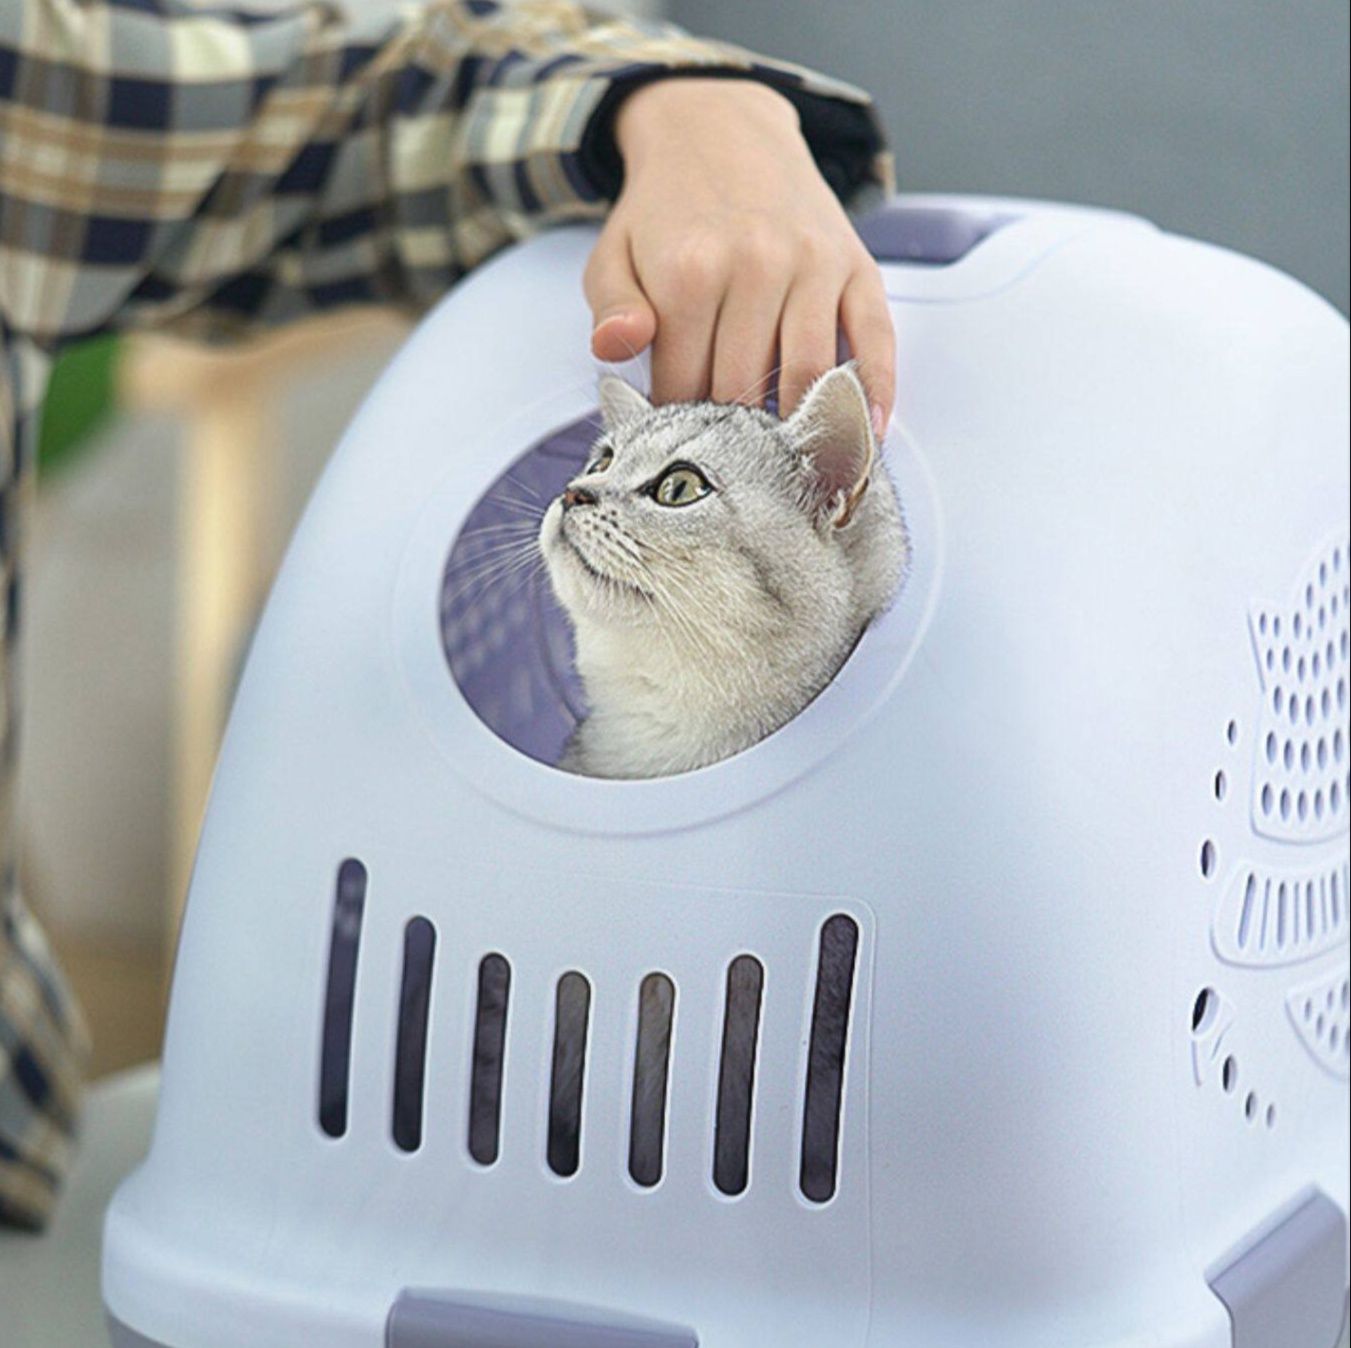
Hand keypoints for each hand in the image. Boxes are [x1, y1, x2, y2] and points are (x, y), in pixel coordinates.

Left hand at [584, 78, 893, 432]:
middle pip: (743, 389)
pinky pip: (875, 339)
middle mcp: (756, 266)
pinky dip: (875, 391)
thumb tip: (614, 350)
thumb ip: (611, 310)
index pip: (683, 388)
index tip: (676, 438)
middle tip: (725, 454)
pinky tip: (866, 432)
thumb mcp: (614, 256)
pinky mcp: (854, 264)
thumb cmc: (665, 212)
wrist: (720, 129)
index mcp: (688, 273)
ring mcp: (812, 265)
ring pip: (807, 378)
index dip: (675, 424)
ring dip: (794, 428)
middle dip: (730, 432)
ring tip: (781, 459)